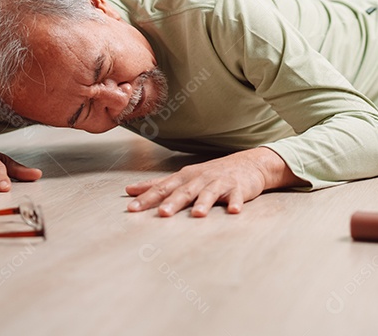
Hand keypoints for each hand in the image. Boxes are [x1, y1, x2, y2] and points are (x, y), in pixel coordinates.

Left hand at [125, 147, 302, 216]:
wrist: (247, 163)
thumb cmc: (211, 174)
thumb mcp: (183, 177)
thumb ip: (158, 186)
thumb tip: (129, 190)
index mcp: (185, 177)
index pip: (163, 188)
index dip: (147, 198)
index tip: (132, 209)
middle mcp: (200, 178)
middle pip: (184, 191)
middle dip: (173, 202)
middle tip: (162, 213)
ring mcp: (219, 182)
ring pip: (210, 193)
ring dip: (203, 203)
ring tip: (197, 215)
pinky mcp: (238, 188)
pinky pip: (237, 196)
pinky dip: (235, 203)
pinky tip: (234, 211)